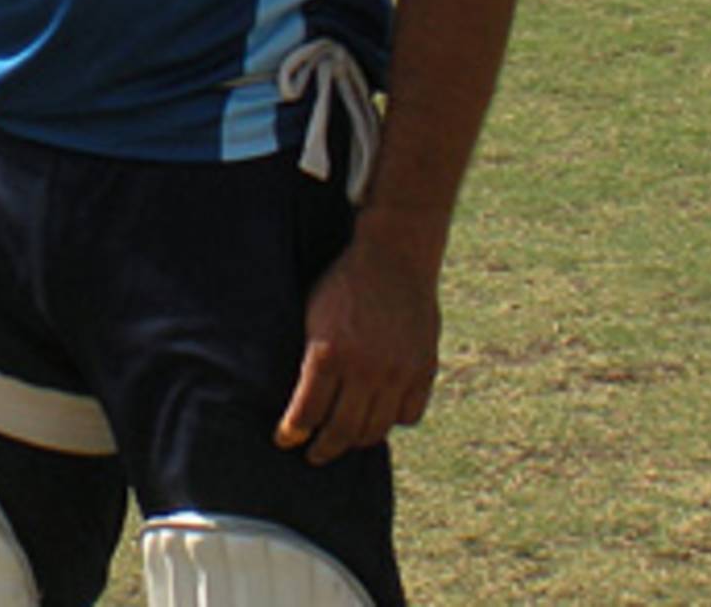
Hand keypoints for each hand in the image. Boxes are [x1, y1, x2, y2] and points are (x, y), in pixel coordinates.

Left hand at [274, 239, 440, 465]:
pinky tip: (381, 414)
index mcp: (329, 353)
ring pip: (376, 430)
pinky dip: (393, 420)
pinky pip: (409, 415)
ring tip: (346, 439)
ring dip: (357, 440)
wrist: (393, 256)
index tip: (286, 440)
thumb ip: (312, 358)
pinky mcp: (424, 369)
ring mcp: (398, 371)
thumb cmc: (345, 283)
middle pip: (342, 431)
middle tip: (314, 454)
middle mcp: (365, 368)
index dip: (293, 433)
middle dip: (323, 449)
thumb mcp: (313, 314)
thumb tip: (303, 399)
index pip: (306, 413)